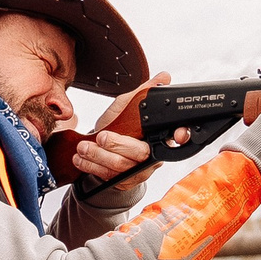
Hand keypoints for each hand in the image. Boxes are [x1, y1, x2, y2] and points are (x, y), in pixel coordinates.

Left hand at [66, 71, 169, 192]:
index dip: (180, 136)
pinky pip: (109, 177)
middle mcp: (152, 155)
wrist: (99, 149)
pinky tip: (80, 159)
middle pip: (141, 152)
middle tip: (102, 136)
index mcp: (159, 135)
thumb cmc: (117, 127)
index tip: (176, 135)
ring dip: (99, 156)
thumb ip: (142, 93)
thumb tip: (163, 77)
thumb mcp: (127, 107)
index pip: (177, 137)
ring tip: (83, 147)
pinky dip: (91, 166)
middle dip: (119, 145)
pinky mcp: (124, 182)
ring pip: (122, 166)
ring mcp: (139, 171)